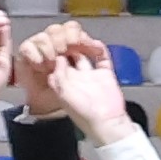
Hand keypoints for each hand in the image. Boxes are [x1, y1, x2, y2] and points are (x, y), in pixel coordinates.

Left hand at [25, 25, 129, 145]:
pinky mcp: (105, 74)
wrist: (106, 122)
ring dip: (83, 45)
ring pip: (85, 54)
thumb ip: (59, 76)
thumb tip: (58, 58)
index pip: (56, 63)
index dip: (54, 52)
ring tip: (81, 38)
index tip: (54, 43)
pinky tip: (96, 44)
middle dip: (68, 45)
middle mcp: (76, 77)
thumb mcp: (64, 94)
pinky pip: (102, 58)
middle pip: (70, 56)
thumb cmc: (83, 112)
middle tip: (69, 37)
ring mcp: (91, 75)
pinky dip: (100, 50)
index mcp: (63, 82)